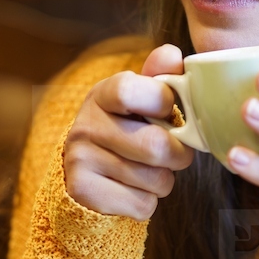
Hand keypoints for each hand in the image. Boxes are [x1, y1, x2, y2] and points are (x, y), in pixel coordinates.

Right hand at [62, 44, 194, 220]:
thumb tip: (171, 54)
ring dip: (164, 180)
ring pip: (155, 180)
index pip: (131, 91)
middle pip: (156, 147)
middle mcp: (85, 125)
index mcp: (103, 94)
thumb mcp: (141, 99)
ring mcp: (79, 159)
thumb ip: (161, 76)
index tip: (169, 112)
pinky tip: (132, 189)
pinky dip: (147, 202)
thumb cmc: (127, 128)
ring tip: (149, 171)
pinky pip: (142, 204)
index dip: (163, 103)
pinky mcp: (82, 192)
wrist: (88, 172)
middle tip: (175, 154)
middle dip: (179, 155)